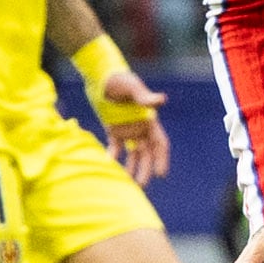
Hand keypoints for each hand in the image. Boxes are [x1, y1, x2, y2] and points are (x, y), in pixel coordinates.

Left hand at [99, 70, 172, 184]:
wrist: (101, 77)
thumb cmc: (120, 80)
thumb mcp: (132, 87)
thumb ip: (145, 96)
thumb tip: (162, 100)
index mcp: (149, 120)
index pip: (160, 144)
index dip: (161, 159)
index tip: (161, 174)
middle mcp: (141, 128)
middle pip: (147, 153)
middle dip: (146, 169)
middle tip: (142, 185)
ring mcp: (128, 130)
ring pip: (133, 154)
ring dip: (132, 167)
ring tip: (128, 182)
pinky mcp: (114, 130)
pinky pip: (116, 147)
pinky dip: (114, 156)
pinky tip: (109, 165)